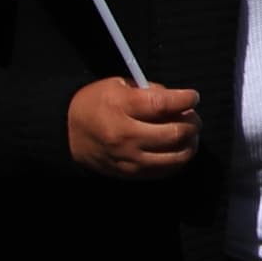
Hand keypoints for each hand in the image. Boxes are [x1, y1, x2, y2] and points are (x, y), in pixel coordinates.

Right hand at [66, 79, 201, 178]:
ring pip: (176, 156)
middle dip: (192, 122)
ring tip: (188, 133)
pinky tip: (177, 148)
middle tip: (192, 116)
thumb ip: (149, 91)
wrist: (69, 134)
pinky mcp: (132, 174)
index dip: (185, 99)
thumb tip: (179, 102)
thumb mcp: (118, 85)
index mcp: (121, 107)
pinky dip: (179, 159)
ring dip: (190, 143)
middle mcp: (126, 135)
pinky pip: (167, 171)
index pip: (162, 104)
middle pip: (174, 133)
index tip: (192, 96)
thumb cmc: (96, 104)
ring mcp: (130, 158)